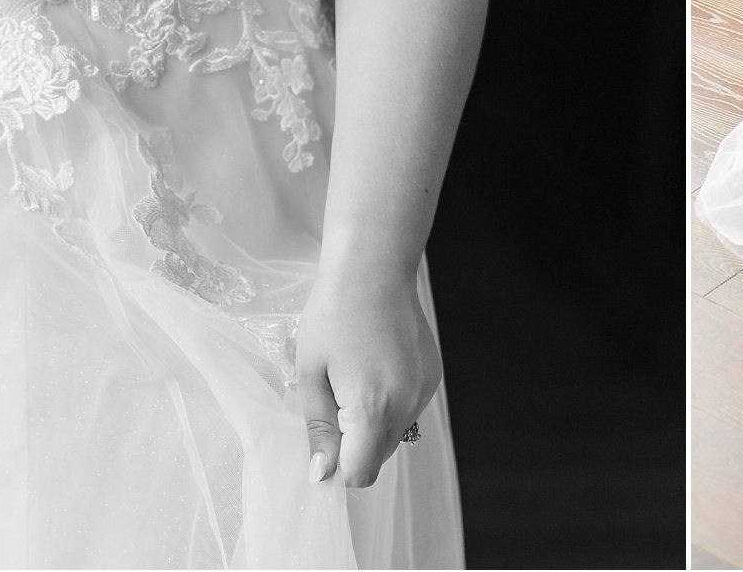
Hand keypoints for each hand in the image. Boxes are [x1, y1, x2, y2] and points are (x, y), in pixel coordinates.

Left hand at [295, 270, 442, 489]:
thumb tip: (321, 475)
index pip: (359, 473)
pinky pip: (407, 411)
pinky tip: (376, 367)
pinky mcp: (432, 378)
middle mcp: (406, 406)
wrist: (374, 267)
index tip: (323, 438)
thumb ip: (319, 428)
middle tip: (334, 398)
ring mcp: (424, 391)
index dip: (336, 466)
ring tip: (355, 376)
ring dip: (372, 424)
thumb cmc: (334, 314)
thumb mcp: (311, 373)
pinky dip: (390, 404)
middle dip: (353, 445)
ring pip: (393, 435)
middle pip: (377, 458)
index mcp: (372, 408)